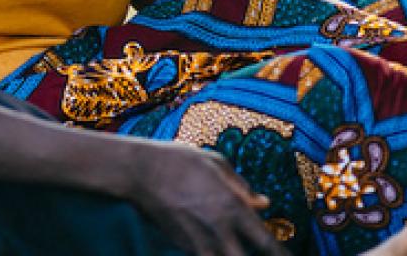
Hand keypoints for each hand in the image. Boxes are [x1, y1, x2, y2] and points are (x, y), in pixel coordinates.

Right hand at [126, 142, 285, 255]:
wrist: (140, 170)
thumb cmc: (179, 160)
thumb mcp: (216, 163)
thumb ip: (242, 186)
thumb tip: (263, 202)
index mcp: (233, 207)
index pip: (267, 243)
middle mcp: (219, 230)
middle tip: (259, 253)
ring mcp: (199, 241)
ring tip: (233, 249)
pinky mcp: (181, 245)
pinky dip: (212, 253)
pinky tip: (215, 245)